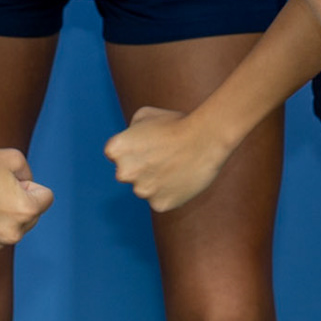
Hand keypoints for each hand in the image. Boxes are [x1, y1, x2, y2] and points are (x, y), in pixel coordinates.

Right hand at [0, 145, 54, 258]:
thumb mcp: (13, 158)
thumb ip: (29, 175)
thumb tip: (29, 191)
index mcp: (26, 210)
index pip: (45, 198)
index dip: (29, 186)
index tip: (9, 181)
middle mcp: (12, 234)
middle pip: (30, 217)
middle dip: (19, 204)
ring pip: (10, 230)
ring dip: (2, 219)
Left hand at [104, 106, 238, 212]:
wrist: (205, 138)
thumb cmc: (177, 122)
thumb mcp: (145, 115)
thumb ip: (130, 131)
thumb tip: (129, 142)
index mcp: (115, 150)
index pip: (116, 154)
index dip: (134, 148)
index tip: (149, 143)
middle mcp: (123, 173)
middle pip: (129, 174)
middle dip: (142, 167)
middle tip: (163, 156)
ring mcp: (142, 191)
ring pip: (145, 188)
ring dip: (156, 181)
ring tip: (176, 165)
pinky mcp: (159, 205)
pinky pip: (161, 200)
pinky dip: (169, 192)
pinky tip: (181, 178)